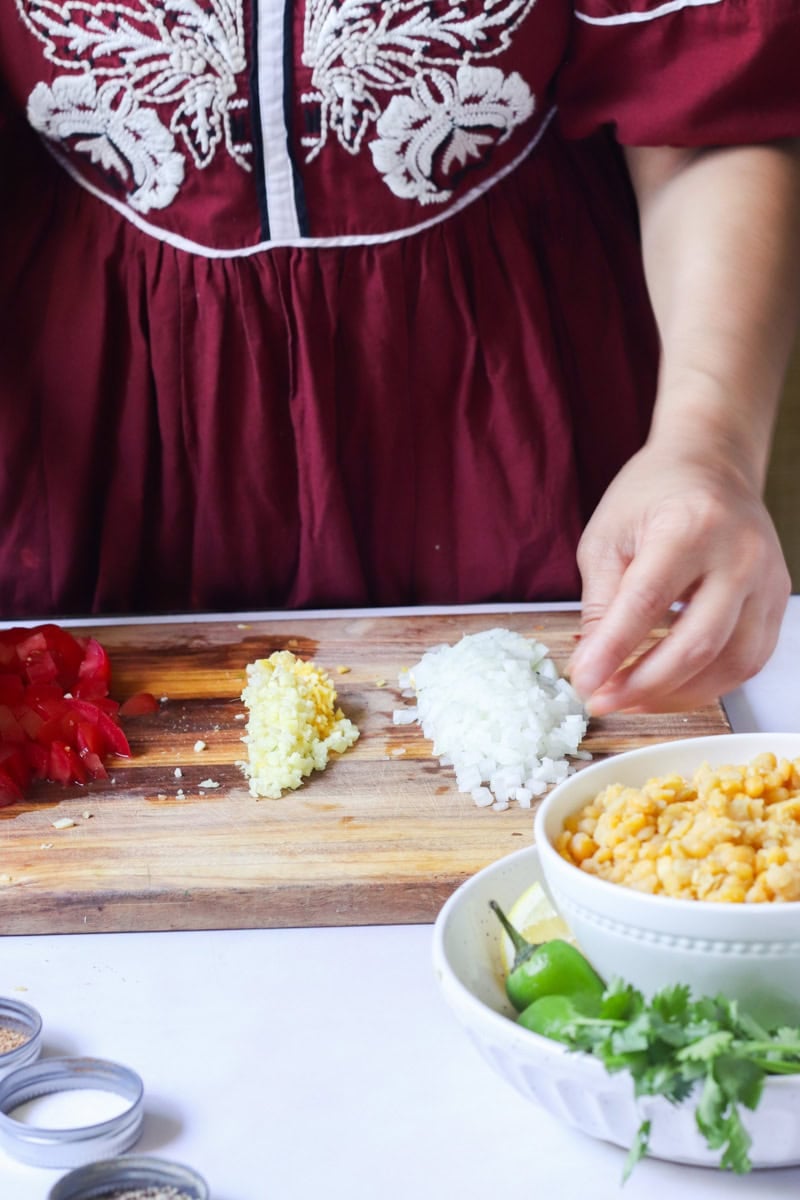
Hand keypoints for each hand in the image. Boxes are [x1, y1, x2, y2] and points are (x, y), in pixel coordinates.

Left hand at [568, 442, 790, 713]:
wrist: (711, 464)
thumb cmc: (652, 495)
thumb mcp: (607, 538)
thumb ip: (600, 604)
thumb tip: (591, 668)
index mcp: (689, 526)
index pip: (648, 602)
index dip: (614, 651)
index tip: (584, 683)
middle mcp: (739, 554)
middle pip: (697, 643)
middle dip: (644, 685)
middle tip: (603, 701)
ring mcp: (767, 579)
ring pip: (730, 663)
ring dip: (677, 695)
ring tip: (631, 700)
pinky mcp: (777, 601)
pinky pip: (749, 661)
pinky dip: (707, 685)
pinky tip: (669, 688)